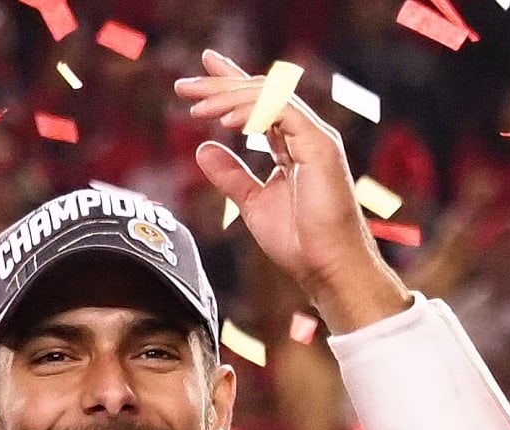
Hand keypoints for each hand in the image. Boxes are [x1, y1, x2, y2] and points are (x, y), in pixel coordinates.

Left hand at [175, 50, 407, 331]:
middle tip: (183, 87)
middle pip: (260, 94)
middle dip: (220, 86)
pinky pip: (283, 112)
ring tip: (196, 108)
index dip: (228, 87)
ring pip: (269, 97)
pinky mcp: (320, 145)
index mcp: (292, 145)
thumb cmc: (300, 241)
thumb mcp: (253, 203)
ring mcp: (314, 137)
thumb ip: (231, 175)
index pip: (258, 105)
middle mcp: (305, 134)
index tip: (197, 83)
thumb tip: (203, 148)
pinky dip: (253, 112)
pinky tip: (226, 121)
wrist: (326, 266)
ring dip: (229, 98)